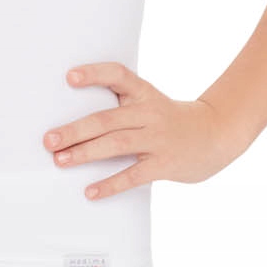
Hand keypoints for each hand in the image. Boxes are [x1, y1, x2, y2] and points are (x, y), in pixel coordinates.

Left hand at [43, 61, 242, 199]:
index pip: (118, 75)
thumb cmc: (171, 119)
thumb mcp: (150, 102)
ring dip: (85, 153)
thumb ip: (120, 107)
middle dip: (75, 129)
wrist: (217, 134)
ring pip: (116, 144)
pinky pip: (133, 175)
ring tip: (60, 161)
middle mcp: (150, 112)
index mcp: (144, 93)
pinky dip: (110, 184)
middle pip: (107, 118)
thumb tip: (74, 122)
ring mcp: (158, 138)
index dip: (94, 74)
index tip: (69, 77)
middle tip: (48, 139)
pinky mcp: (165, 164)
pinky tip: (90, 191)